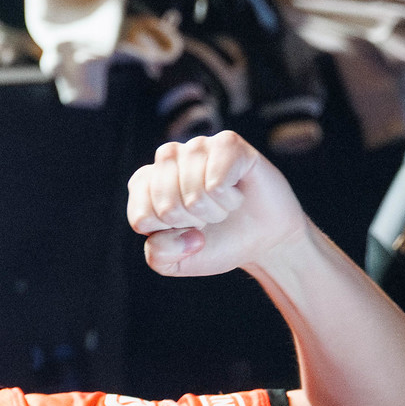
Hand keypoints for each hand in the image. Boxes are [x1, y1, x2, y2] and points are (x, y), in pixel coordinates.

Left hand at [126, 131, 308, 276]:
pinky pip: (216, 182)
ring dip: (214, 212)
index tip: (185, 229)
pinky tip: (237, 192)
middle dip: (192, 224)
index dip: (169, 234)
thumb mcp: (178, 261)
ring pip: (193, 193)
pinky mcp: (227, 143)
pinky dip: (229, 199)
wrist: (262, 239)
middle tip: (207, 218)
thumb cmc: (216, 243)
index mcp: (144, 184)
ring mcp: (197, 146)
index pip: (142, 217)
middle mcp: (168, 158)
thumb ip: (159, 256)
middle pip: (166, 206)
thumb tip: (182, 234)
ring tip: (223, 205)